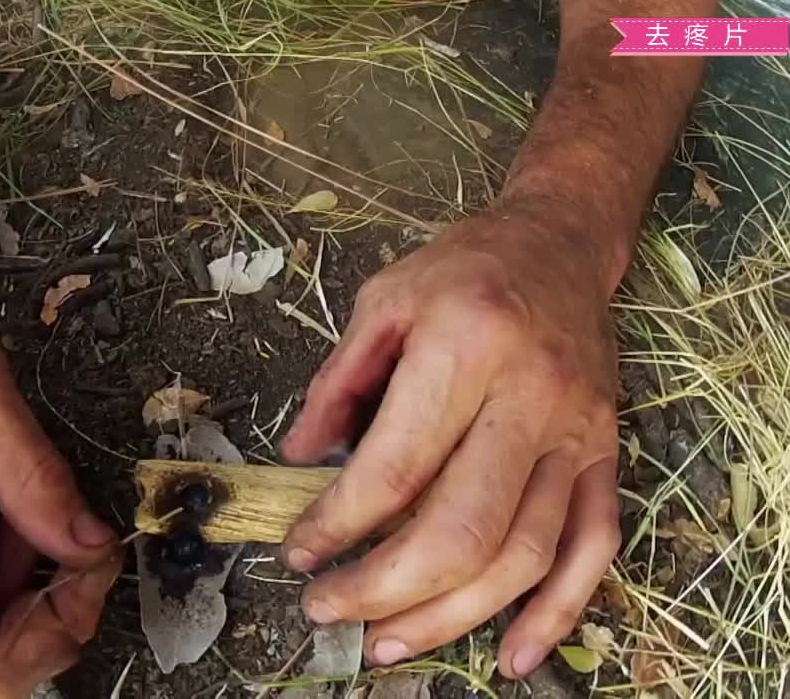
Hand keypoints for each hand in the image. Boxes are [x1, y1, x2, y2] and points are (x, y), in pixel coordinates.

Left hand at [280, 199, 621, 677]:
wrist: (561, 245)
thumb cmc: (463, 269)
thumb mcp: (382, 301)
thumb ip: (338, 382)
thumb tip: (297, 456)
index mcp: (466, 347)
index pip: (395, 467)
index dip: (338, 522)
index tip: (298, 550)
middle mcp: (531, 397)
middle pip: (462, 528)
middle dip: (384, 587)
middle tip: (328, 608)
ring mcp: (578, 434)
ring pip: (524, 554)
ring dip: (452, 616)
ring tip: (388, 642)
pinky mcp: (605, 456)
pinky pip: (593, 549)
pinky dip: (556, 613)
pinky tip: (513, 656)